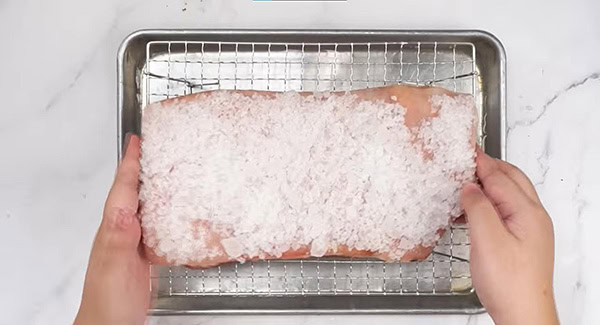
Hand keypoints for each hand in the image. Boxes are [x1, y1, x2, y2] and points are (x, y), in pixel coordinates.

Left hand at [74, 134, 148, 324]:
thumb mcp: (115, 268)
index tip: (137, 141)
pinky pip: (153, 225)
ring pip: (142, 206)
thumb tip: (124, 210)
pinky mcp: (142, 255)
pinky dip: (162, 211)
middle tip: (154, 147)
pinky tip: (174, 212)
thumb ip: (119, 240)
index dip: (129, 164)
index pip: (122, 190)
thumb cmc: (108, 302)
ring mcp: (131, 243)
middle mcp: (121, 232)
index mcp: (114, 229)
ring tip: (167, 170)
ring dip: (151, 186)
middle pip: (131, 192)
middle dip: (139, 168)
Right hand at [461, 148, 557, 324]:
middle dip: (489, 168)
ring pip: (509, 196)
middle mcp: (533, 218)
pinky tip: (473, 212)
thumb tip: (469, 187)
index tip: (466, 151)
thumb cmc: (510, 284)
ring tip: (466, 183)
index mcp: (527, 212)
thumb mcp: (487, 240)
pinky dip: (489, 203)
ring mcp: (530, 230)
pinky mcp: (522, 242)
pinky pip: (506, 211)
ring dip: (489, 185)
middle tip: (467, 162)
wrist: (523, 315)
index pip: (500, 177)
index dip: (481, 163)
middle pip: (511, 181)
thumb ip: (478, 208)